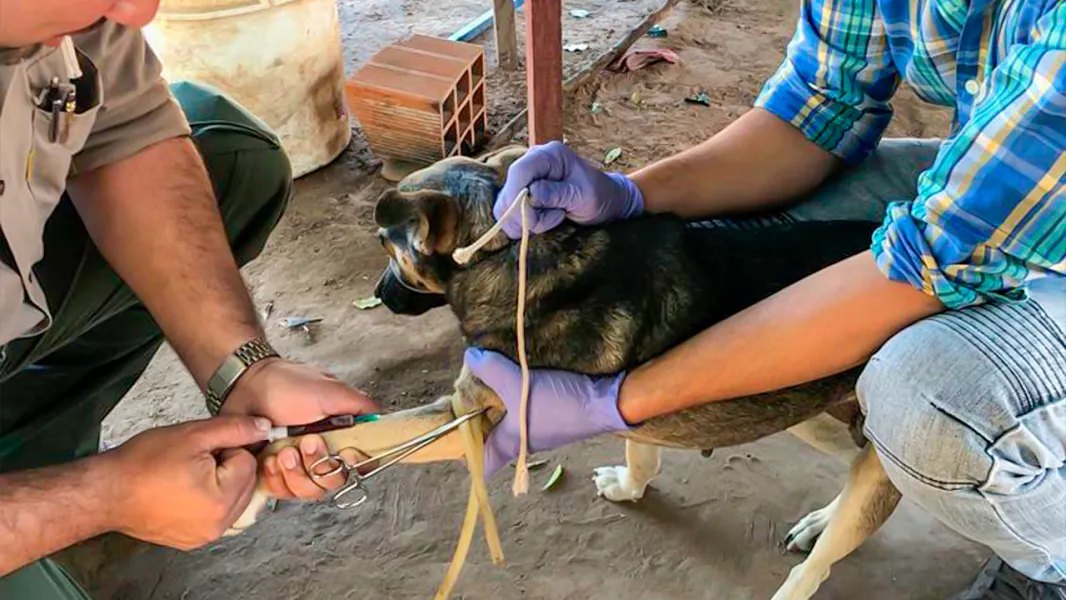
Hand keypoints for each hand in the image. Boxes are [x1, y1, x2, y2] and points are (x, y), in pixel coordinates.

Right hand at [101, 416, 270, 549]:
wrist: (105, 491)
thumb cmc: (141, 465)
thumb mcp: (193, 434)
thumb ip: (235, 429)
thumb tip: (264, 427)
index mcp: (221, 500)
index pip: (249, 462)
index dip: (227, 448)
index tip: (204, 448)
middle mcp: (217, 524)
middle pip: (246, 482)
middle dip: (227, 466)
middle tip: (195, 460)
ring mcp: (205, 535)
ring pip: (234, 498)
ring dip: (220, 482)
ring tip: (188, 474)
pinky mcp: (193, 539)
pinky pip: (217, 514)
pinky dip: (208, 499)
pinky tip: (184, 490)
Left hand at [221, 358, 378, 500]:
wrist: (245, 386)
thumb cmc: (286, 385)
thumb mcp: (330, 390)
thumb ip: (361, 405)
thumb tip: (384, 420)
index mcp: (340, 435)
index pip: (361, 462)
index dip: (355, 463)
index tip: (344, 453)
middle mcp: (323, 453)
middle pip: (335, 481)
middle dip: (319, 465)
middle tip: (305, 442)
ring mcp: (299, 466)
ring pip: (309, 490)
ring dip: (296, 473)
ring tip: (282, 450)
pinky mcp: (275, 474)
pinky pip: (283, 492)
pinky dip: (276, 478)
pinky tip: (269, 459)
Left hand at [464, 347, 630, 476]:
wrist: (606, 401)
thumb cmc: (559, 404)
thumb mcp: (519, 384)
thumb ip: (492, 371)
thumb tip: (471, 357)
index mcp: (511, 445)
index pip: (481, 463)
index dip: (466, 454)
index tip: (453, 432)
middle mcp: (523, 443)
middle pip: (492, 438)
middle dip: (478, 420)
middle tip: (466, 394)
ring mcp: (539, 430)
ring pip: (509, 422)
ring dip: (498, 406)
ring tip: (487, 379)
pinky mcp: (553, 416)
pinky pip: (526, 410)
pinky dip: (516, 397)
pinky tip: (514, 375)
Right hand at [494, 141, 644, 238]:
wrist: (606, 201)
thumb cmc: (599, 194)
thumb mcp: (582, 194)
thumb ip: (556, 193)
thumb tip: (531, 194)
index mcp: (548, 155)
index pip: (519, 171)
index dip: (517, 195)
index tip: (529, 217)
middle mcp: (532, 164)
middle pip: (509, 191)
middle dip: (525, 213)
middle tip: (554, 218)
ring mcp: (525, 180)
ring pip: (506, 206)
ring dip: (527, 221)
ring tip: (555, 217)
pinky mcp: (522, 196)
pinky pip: (510, 214)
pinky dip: (525, 224)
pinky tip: (546, 220)